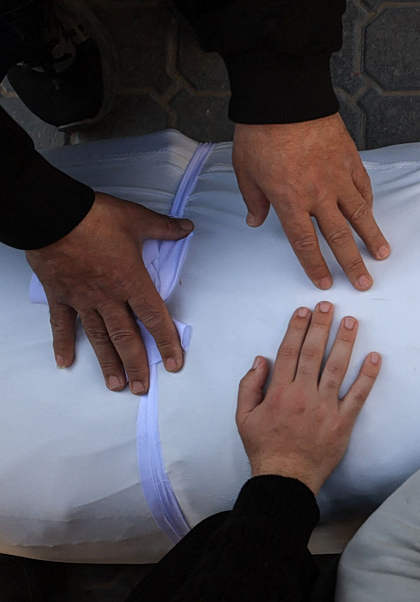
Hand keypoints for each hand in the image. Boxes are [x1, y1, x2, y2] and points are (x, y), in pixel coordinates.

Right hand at [25, 192, 191, 393]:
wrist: (51, 214)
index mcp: (131, 281)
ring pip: (97, 337)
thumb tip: (186, 227)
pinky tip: (65, 363)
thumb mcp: (136, 219)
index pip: (154, 318)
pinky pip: (61, 325)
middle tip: (142, 388)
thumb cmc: (94, 217)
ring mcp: (82, 299)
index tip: (174, 363)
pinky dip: (62, 344)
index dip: (166, 342)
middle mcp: (108, 297)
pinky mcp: (59, 295)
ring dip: (107, 362)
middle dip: (136, 364)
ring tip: (116, 385)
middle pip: (126, 337)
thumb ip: (163, 228)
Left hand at [233, 114, 388, 290]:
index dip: (315, 266)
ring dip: (372, 237)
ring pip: (360, 215)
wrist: (285, 98)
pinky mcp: (350, 160)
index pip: (305, 243)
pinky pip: (363, 187)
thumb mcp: (244, 169)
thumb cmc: (260, 132)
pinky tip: (372, 214)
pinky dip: (368, 203)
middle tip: (364, 283)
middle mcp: (318, 195)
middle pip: (339, 237)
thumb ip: (253, 199)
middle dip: (352, 264)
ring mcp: (338, 177)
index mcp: (289, 201)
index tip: (325, 283)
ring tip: (382, 254)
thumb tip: (256, 220)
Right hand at [236, 302, 381, 493]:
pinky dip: (367, 376)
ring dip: (344, 342)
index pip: (289, 352)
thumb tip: (261, 359)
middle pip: (313, 353)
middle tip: (329, 306)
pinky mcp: (343, 422)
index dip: (297, 328)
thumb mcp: (244, 417)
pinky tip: (375, 358)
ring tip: (351, 322)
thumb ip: (249, 386)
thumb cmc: (265, 448)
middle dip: (321, 326)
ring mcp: (325, 408)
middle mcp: (303, 395)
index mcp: (279, 392)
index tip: (304, 311)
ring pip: (337, 368)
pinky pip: (358, 396)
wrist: (286, 478)